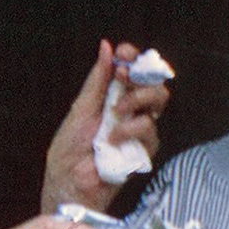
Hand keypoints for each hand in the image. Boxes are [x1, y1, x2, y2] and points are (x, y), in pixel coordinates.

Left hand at [40, 41, 171, 213]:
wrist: (69, 182)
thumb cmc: (69, 149)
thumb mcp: (81, 107)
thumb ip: (98, 79)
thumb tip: (106, 47)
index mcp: (111, 96)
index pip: (132, 70)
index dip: (133, 57)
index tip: (124, 53)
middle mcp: (129, 110)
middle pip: (153, 82)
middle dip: (140, 75)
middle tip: (122, 78)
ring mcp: (138, 129)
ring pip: (159, 101)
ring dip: (136, 100)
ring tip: (115, 113)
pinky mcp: (144, 150)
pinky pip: (151, 129)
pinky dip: (131, 129)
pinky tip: (114, 139)